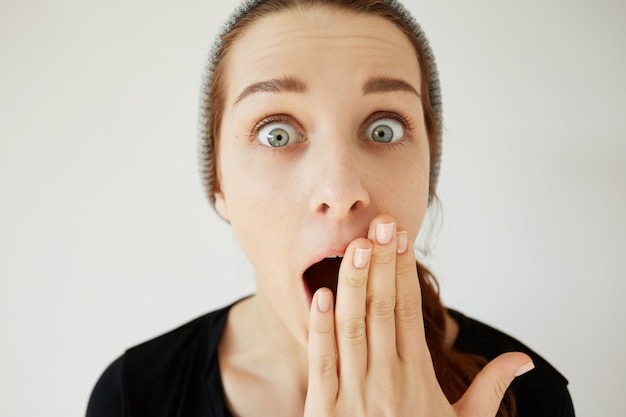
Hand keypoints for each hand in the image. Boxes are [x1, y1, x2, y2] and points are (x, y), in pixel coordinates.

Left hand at [305, 215, 532, 416]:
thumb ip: (489, 390)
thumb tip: (521, 359)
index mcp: (418, 379)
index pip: (409, 313)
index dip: (403, 273)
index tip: (400, 239)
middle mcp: (387, 381)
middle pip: (382, 310)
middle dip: (381, 264)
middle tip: (382, 224)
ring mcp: (353, 394)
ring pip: (352, 327)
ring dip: (353, 284)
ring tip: (356, 246)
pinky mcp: (324, 411)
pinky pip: (322, 362)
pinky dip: (319, 328)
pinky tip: (320, 295)